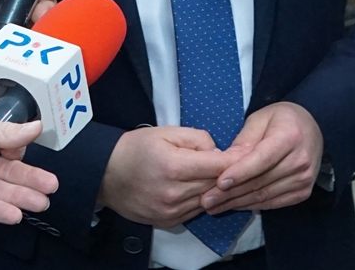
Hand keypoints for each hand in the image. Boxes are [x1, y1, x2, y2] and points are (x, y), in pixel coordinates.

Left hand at [0, 113, 57, 223]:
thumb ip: (0, 133)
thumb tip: (34, 126)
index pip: (4, 148)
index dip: (17, 152)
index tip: (27, 154)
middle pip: (5, 173)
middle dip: (28, 179)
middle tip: (50, 186)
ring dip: (19, 197)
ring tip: (40, 202)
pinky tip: (15, 212)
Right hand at [98, 126, 235, 227]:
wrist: (106, 174)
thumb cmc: (136, 148)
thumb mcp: (166, 132)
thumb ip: (197, 139)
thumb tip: (219, 151)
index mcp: (174, 167)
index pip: (217, 166)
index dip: (235, 159)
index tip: (249, 153)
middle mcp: (173, 193)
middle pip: (216, 185)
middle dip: (229, 173)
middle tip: (241, 162)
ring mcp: (170, 211)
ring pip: (209, 200)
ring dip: (216, 188)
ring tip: (220, 175)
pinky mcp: (168, 221)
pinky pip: (196, 211)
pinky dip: (202, 199)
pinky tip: (201, 188)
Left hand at [200, 102, 322, 214]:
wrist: (313, 128)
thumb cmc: (281, 120)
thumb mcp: (260, 118)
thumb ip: (244, 140)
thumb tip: (226, 162)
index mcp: (290, 136)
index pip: (262, 159)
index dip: (240, 172)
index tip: (219, 182)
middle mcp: (300, 160)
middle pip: (260, 181)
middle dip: (230, 193)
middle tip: (206, 199)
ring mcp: (304, 179)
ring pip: (264, 195)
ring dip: (237, 203)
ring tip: (213, 205)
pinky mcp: (303, 192)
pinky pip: (272, 203)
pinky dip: (251, 205)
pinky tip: (234, 205)